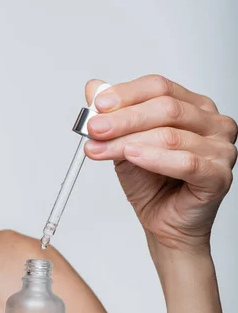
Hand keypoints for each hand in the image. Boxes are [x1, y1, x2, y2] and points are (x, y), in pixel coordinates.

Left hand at [84, 75, 237, 251]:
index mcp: (194, 107)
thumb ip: (113, 116)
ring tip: (103, 148)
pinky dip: (155, 158)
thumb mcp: (124, 145)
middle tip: (95, 128)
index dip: (126, 94)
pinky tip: (133, 156)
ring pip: (171, 135)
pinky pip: (186, 162)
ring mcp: (221, 149)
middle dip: (124, 119)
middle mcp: (213, 123)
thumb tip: (93, 88)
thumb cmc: (153, 186)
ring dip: (130, 141)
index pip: (160, 87)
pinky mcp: (218, 176)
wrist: (164, 225)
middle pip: (166, 108)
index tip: (97, 106)